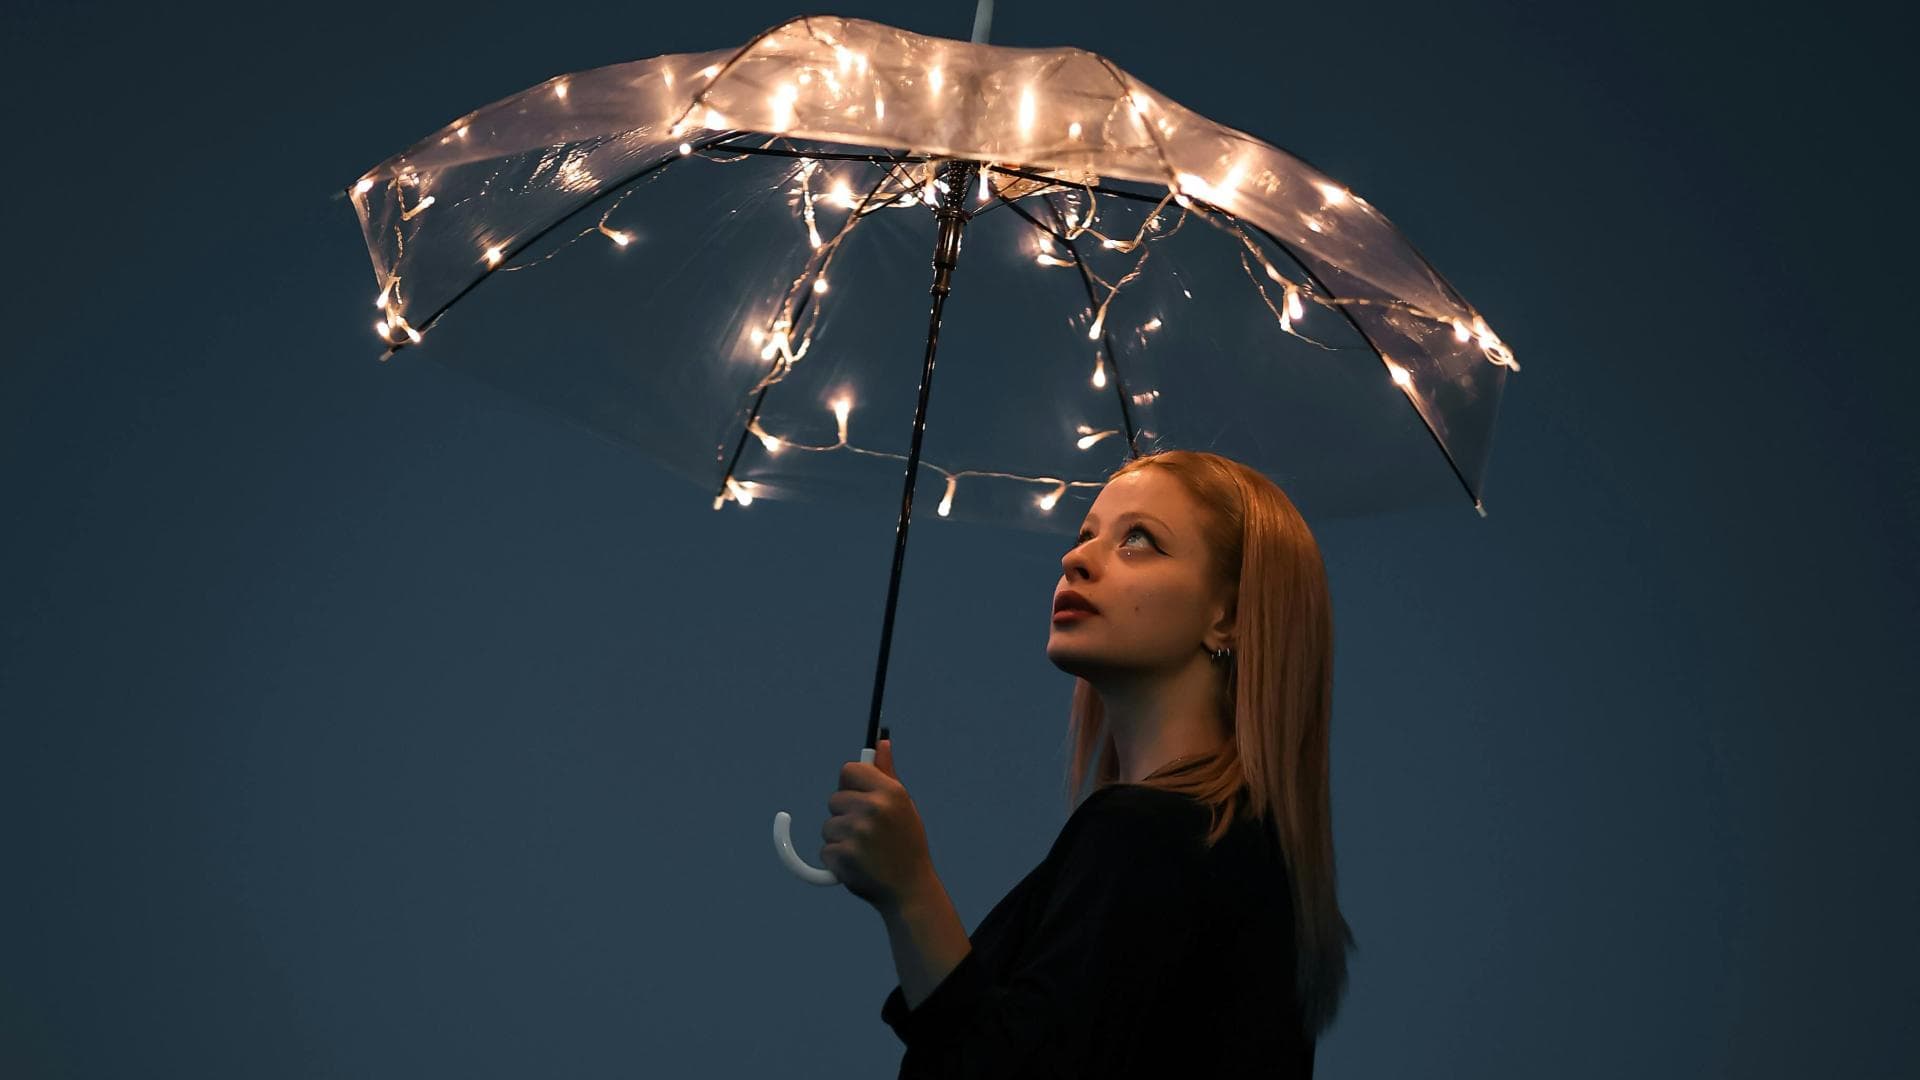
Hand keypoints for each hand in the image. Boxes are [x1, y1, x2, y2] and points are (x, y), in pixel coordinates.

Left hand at [821, 738, 932, 911]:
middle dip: (845, 815)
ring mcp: (857, 833)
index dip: (850, 785)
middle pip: (834, 799)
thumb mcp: (903, 805)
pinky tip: (858, 866)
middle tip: (869, 833)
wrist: (910, 890)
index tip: (858, 797)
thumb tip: (881, 741)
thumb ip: (887, 773)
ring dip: (840, 839)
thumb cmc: (907, 844)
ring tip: (866, 851)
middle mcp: (873, 808)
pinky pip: (825, 851)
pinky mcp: (843, 856)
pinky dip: (836, 860)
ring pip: (828, 826)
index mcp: (889, 791)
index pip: (849, 771)